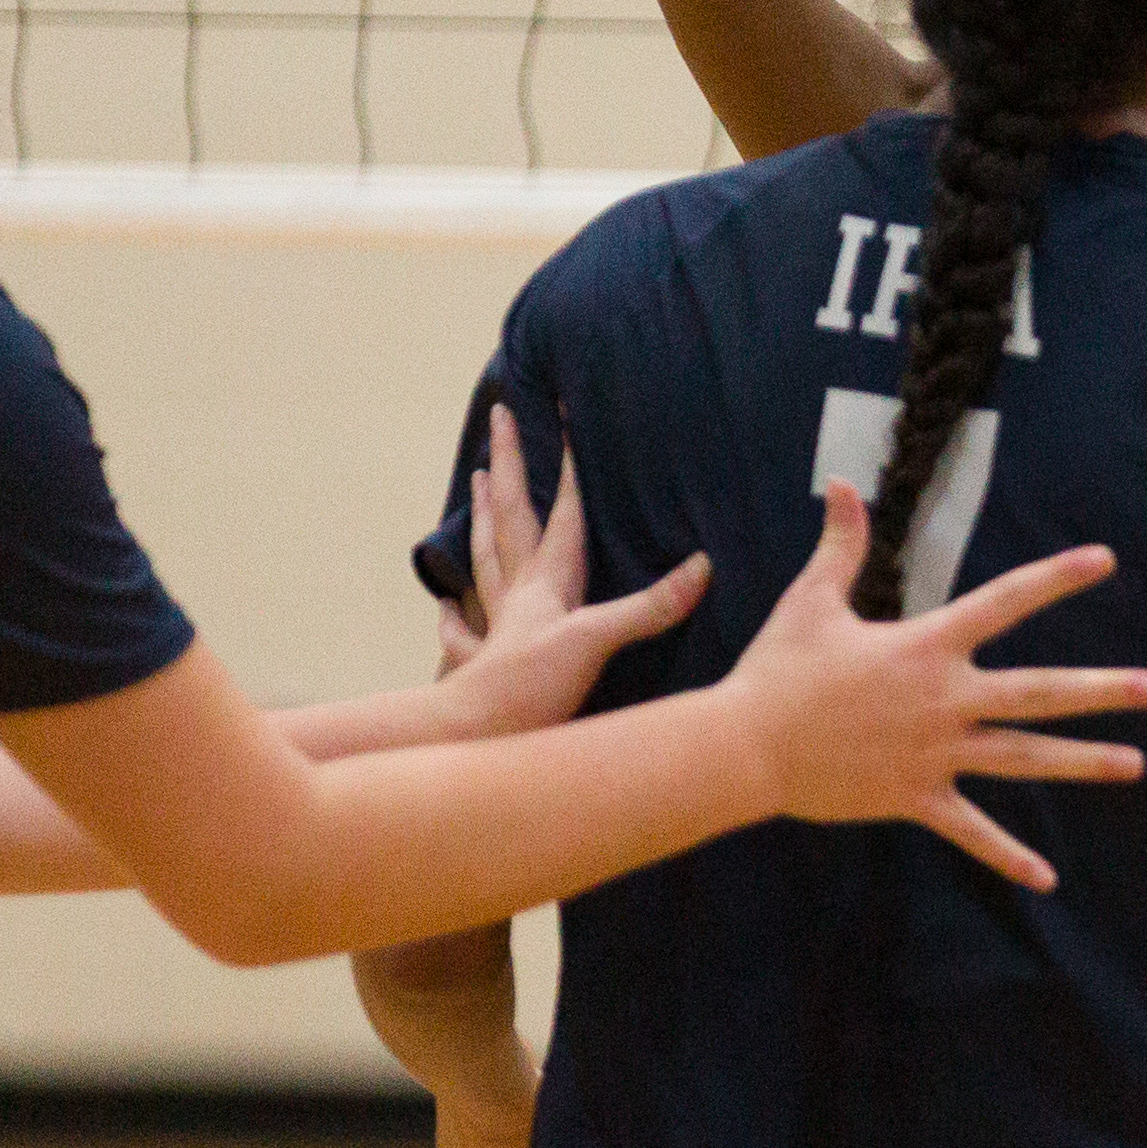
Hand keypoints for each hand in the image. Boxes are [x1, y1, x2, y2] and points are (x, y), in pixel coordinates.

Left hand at [440, 404, 712, 737]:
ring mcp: (497, 624)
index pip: (560, 511)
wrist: (472, 734)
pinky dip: (453, 611)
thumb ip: (649, 607)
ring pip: (486, 556)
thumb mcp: (598, 642)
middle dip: (507, 464)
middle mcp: (519, 594)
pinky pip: (463, 628)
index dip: (566, 464)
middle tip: (499, 418)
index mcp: (548, 583)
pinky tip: (444, 603)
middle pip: (510, 515)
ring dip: (483, 515)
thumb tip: (703, 567)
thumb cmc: (530, 688)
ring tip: (475, 480)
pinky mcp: (482, 662)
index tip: (562, 413)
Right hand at [719, 483, 1146, 891]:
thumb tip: (842, 483)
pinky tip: (1047, 878)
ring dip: (1082, 762)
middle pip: (1039, 692)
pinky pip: (971, 830)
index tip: (1106, 560)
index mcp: (926, 647)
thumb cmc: (777, 671)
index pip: (1006, 602)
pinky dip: (1007, 855)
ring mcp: (935, 753)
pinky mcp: (915, 797)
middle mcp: (944, 699)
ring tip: (1136, 765)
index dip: (1057, 578)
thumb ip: (841, 544)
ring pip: (1023, 758)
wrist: (746, 747)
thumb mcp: (811, 600)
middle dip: (1102, 690)